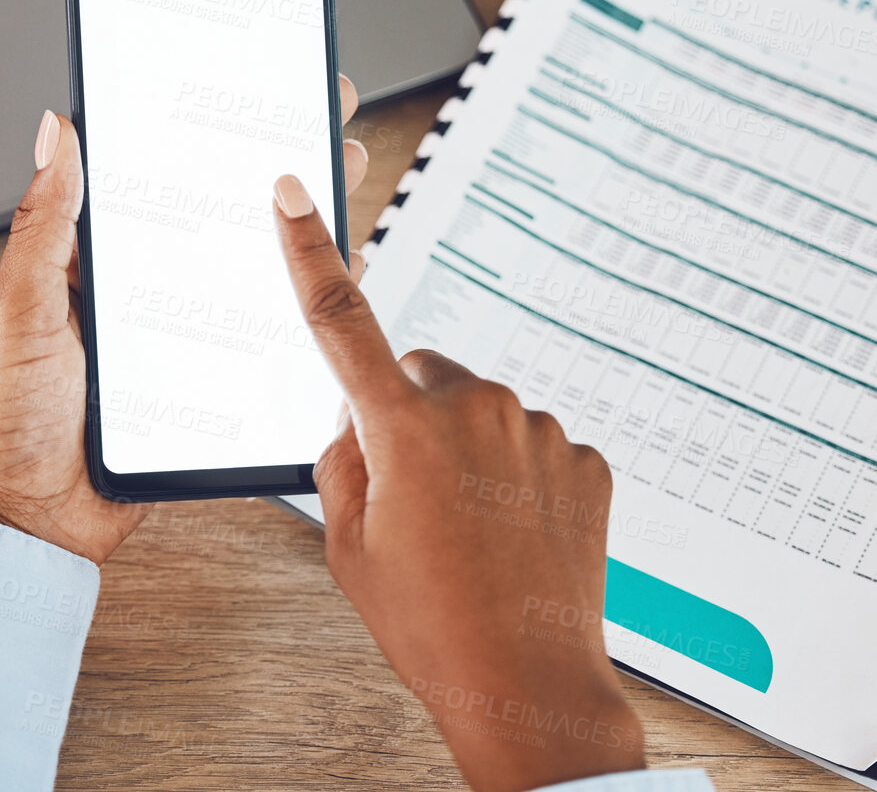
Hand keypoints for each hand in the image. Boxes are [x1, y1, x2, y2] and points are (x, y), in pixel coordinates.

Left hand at [0, 79, 371, 564]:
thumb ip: (45, 224)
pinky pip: (260, 340)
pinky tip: (333, 285)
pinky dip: (299, 313)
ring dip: (296, 230)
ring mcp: (177, 336)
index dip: (199, 129)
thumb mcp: (20, 307)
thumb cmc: (6, 417)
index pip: (155, 176)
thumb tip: (54, 131)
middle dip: (269, 164)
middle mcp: (142, 290)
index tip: (239, 81)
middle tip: (318, 112)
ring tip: (342, 180)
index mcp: (94, 260)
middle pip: (217, 214)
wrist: (29, 520)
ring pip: (250, 271)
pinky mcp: (204, 384)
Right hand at [272, 176, 644, 791]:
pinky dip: (516, 475)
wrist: (527, 685)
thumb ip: (342, 457)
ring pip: (479, 411)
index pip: (340, 321)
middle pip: (421, 376)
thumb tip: (361, 416)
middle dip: (408, 415)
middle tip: (412, 499)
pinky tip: (511, 533)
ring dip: (466, 449)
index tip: (293, 190)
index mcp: (403, 429)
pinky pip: (531, 442)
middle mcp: (476, 411)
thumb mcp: (347, 543)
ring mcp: (538, 431)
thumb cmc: (428, 623)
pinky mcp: (583, 458)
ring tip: (467, 530)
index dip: (308, 250)